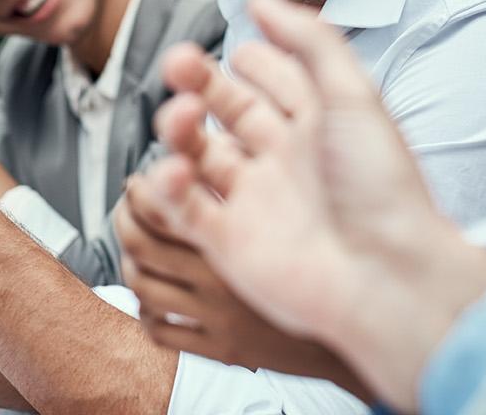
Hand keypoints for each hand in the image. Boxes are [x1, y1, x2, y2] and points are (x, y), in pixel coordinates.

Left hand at [116, 178, 366, 394]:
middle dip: (123, 218)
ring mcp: (218, 314)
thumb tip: (211, 136)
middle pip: (140, 241)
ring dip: (129, 264)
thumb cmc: (331, 245)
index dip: (139, 186)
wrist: (362, 314)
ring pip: (142, 287)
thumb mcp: (298, 192)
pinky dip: (147, 311)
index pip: (159, 201)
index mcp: (236, 230)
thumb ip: (251, 166)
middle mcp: (220, 274)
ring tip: (138, 250)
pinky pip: (161, 330)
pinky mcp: (222, 348)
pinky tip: (156, 296)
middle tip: (129, 207)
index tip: (140, 177)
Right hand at [145, 0, 485, 410]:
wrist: (387, 277)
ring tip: (181, 115)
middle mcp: (285, 161)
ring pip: (199, 154)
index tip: (239, 46)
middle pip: (228, 111)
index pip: (276, 81)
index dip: (256, 60)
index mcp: (320, 126)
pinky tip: (175, 170)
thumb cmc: (380, 186)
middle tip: (178, 61)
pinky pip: (185, 209)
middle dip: (200, 82)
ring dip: (179, 128)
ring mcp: (255, 202)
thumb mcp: (353, 94)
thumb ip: (309, 40)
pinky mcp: (229, 244)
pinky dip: (169, 187)